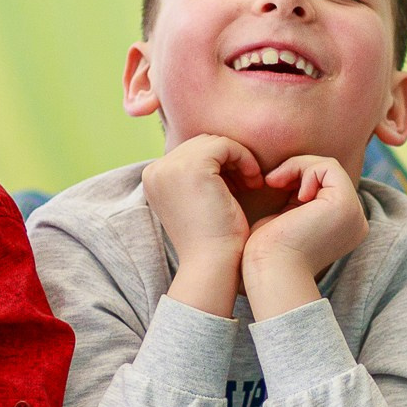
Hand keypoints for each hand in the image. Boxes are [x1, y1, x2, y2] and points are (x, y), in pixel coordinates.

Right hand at [145, 133, 260, 271]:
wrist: (211, 264)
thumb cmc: (212, 240)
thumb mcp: (197, 203)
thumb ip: (196, 179)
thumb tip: (217, 158)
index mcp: (153, 178)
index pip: (190, 153)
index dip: (218, 165)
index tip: (238, 186)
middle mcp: (155, 169)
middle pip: (201, 144)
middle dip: (228, 160)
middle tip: (248, 183)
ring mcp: (171, 167)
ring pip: (214, 143)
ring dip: (238, 159)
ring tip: (252, 184)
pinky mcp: (192, 167)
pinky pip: (226, 146)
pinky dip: (245, 159)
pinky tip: (254, 182)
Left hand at [244, 155, 369, 287]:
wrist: (271, 271)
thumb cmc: (269, 251)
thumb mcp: (287, 218)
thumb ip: (298, 198)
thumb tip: (293, 171)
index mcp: (343, 227)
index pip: (326, 185)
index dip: (298, 178)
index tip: (271, 184)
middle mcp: (355, 221)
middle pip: (329, 175)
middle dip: (297, 170)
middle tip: (270, 180)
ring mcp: (354, 213)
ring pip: (328, 167)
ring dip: (297, 167)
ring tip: (274, 182)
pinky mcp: (345, 204)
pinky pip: (328, 166)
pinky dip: (303, 168)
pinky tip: (287, 188)